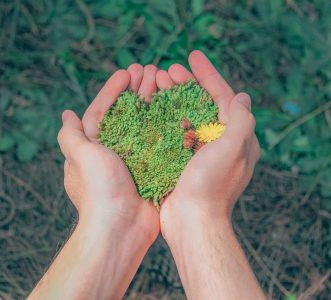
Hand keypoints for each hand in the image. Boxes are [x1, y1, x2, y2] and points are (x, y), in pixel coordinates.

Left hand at [58, 66, 159, 242]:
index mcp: (94, 147)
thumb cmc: (99, 190)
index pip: (102, 111)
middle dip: (136, 91)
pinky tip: (176, 109)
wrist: (121, 228)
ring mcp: (134, 160)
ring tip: (163, 82)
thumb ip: (71, 135)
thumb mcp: (80, 157)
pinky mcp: (152, 168)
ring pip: (144, 124)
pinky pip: (159, 142)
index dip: (114, 90)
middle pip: (126, 114)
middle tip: (150, 71)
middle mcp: (113, 152)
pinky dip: (166, 125)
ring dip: (152, 103)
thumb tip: (66, 114)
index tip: (127, 72)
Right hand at [156, 50, 259, 237]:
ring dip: (172, 98)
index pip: (224, 97)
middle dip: (186, 84)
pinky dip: (165, 118)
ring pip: (187, 116)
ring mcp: (200, 152)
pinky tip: (152, 108)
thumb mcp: (232, 149)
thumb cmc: (211, 186)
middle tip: (167, 70)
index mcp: (236, 138)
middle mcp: (220, 143)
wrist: (192, 221)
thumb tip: (242, 96)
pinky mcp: (183, 160)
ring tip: (156, 83)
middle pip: (203, 104)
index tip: (192, 56)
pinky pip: (175, 132)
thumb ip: (241, 120)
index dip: (208, 75)